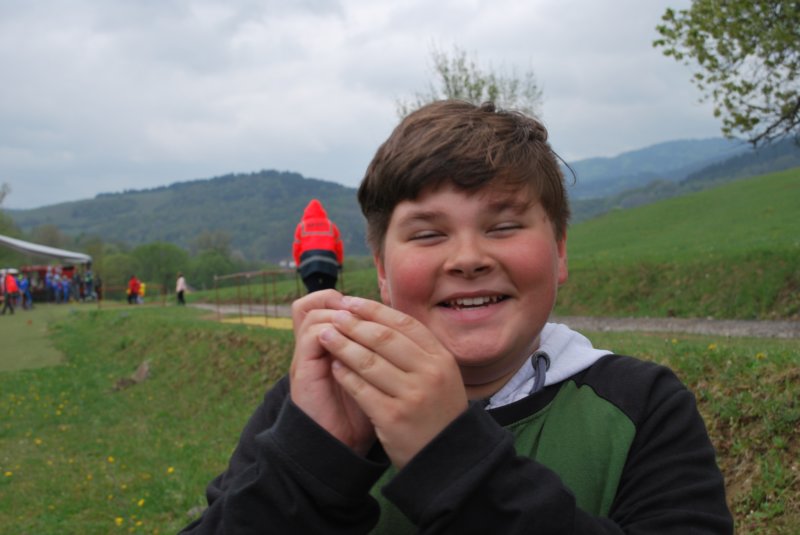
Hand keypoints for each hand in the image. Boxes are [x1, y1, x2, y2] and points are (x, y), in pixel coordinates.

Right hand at [289, 290, 374, 454]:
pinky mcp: (302, 368)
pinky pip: (312, 334)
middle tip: (377, 304)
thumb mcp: (378, 383)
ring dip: (342, 312)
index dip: (361, 300)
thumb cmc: (364, 415)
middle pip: (321, 302)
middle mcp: (316, 346)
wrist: (340, 446)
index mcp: (333, 346)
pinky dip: (332, 328)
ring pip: (314, 312)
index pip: (334, 304)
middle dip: (352, 300)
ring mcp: (307, 356)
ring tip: (365, 316)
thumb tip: (412, 330)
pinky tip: (353, 333)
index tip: (389, 304)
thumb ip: (385, 357)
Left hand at [320, 296, 467, 468]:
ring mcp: (412, 396)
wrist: (446, 457)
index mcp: (441, 358)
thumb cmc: (437, 410)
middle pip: (384, 338)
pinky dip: (345, 375)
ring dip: (343, 346)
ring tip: (325, 336)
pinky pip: (362, 390)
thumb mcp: (441, 375)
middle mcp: (430, 373)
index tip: (351, 302)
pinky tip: (333, 366)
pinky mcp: (394, 417)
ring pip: (369, 361)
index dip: (374, 310)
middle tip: (333, 315)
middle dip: (354, 324)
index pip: (404, 324)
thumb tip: (382, 318)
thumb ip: (418, 349)